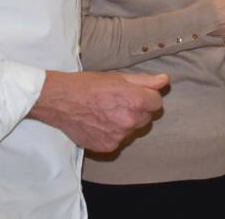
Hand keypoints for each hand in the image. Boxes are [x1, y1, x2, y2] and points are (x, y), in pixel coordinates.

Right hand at [29, 70, 168, 152]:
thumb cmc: (88, 85)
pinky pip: (119, 141)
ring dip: (126, 123)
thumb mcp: (118, 77)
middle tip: (118, 102)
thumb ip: (144, 81)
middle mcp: (129, 120)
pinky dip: (112, 134)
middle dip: (138, 110)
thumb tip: (164, 81)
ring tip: (107, 112)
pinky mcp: (107, 147)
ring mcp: (119, 136)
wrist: (60, 100)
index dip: (147, 97)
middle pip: (147, 117)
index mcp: (135, 100)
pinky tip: (100, 123)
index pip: (157, 102)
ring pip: (133, 130)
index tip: (135, 94)